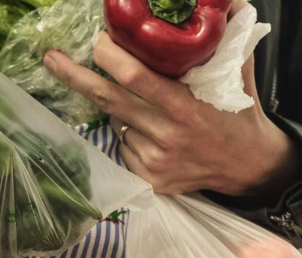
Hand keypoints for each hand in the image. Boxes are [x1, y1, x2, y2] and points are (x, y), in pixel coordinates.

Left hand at [42, 31, 296, 195]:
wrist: (250, 166)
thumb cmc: (240, 111)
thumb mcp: (239, 70)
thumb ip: (230, 34)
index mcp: (186, 107)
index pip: (135, 78)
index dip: (109, 56)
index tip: (97, 39)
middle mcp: (167, 136)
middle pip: (108, 100)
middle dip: (75, 76)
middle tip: (51, 58)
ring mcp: (154, 161)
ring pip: (115, 121)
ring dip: (117, 106)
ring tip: (145, 103)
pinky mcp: (148, 179)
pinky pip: (122, 145)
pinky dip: (128, 132)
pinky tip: (151, 131)